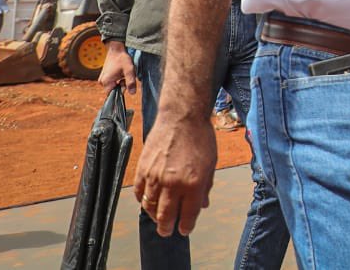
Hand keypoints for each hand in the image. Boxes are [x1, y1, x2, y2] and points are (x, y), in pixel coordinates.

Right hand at [98, 40, 137, 93]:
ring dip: (119, 82)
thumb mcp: (129, 71)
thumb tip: (132, 93)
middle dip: (121, 86)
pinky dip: (117, 79)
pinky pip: (111, 82)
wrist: (116, 49)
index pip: (112, 95)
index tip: (125, 83)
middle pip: (113, 90)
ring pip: (113, 86)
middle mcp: (101, 82)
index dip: (120, 91)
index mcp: (106, 82)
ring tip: (122, 73)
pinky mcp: (104, 76)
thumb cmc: (122, 59)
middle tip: (124, 77)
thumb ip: (131, 82)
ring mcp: (102, 79)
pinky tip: (120, 72)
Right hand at [134, 113, 215, 236]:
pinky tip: (147, 201)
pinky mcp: (142, 169)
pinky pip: (139, 192)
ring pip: (150, 207)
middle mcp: (173, 183)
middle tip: (167, 231)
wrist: (181, 117)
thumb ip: (205, 187)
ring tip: (158, 219)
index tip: (184, 230)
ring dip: (153, 216)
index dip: (186, 226)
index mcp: (193, 183)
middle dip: (167, 228)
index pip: (187, 215)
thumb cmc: (200, 138)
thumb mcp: (211, 164)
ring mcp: (155, 177)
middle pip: (165, 216)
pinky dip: (142, 200)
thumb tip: (202, 205)